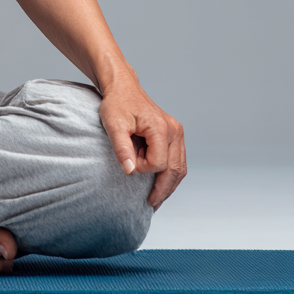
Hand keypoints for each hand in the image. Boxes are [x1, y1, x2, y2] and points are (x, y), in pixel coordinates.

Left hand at [99, 81, 185, 209]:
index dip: (143, 168)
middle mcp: (174, 131)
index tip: (129, 161)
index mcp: (161, 128)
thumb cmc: (117, 103)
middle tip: (152, 205)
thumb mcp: (113, 124)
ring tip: (156, 199)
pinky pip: (177, 160)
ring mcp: (177, 133)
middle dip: (163, 190)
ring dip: (169, 185)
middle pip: (175, 169)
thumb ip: (121, 148)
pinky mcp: (174, 135)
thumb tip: (130, 171)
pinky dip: (169, 174)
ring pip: (180, 168)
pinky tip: (159, 184)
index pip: (158, 162)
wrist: (122, 88)